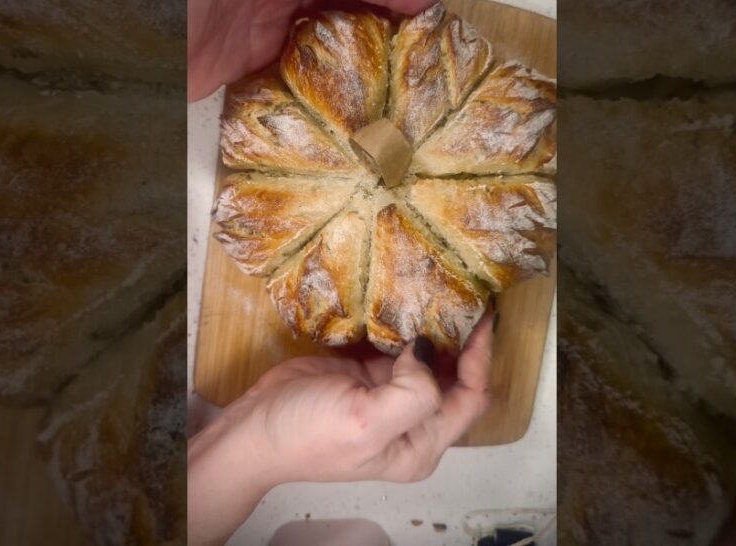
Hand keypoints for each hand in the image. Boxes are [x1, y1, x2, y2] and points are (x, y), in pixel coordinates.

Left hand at [187, 0, 439, 100]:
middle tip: (427, 43)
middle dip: (383, 18)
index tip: (426, 0)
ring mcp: (256, 34)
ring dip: (359, 54)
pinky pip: (292, 76)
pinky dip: (322, 85)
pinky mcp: (240, 70)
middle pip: (340, 6)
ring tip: (401, 76)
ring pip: (322, 42)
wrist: (105, 40)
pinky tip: (348, 101)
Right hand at [187, 310, 493, 544]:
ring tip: (446, 291)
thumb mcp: (366, 422)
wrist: (253, 430)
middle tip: (468, 296)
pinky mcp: (368, 374)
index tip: (481, 318)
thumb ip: (412, 394)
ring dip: (437, 329)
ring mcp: (389, 396)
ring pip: (430, 359)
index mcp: (420, 444)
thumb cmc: (306, 436)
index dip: (480, 359)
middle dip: (464, 341)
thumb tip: (427, 352)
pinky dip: (406, 325)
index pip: (471, 398)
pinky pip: (398, 347)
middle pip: (456, 379)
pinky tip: (411, 300)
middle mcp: (412, 422)